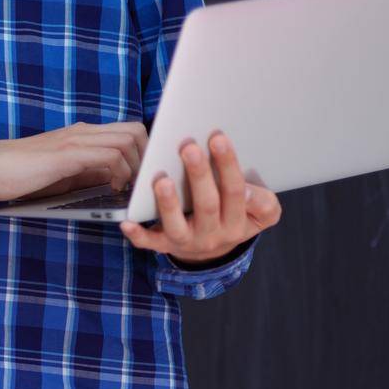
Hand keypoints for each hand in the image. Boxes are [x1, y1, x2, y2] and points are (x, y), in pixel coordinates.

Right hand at [0, 122, 148, 201]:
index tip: (140, 176)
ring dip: (136, 166)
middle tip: (138, 182)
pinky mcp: (68, 154)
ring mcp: (75, 140)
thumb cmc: (20, 175)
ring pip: (128, 139)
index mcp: (81, 134)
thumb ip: (87, 172)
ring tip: (128, 188)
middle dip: (146, 157)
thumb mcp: (61, 174)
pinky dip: (121, 173)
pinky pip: (110, 156)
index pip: (127, 130)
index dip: (142, 151)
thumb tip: (115, 180)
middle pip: (135, 130)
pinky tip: (113, 188)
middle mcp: (82, 131)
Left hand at [120, 132, 281, 264]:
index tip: (218, 138)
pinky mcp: (164, 246)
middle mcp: (213, 235)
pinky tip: (126, 222)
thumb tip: (249, 191)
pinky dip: (138, 234)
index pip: (235, 192)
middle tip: (189, 147)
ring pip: (177, 225)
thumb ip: (262, 202)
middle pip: (207, 205)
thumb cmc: (235, 216)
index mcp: (238, 223)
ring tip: (161, 179)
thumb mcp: (261, 213)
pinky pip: (149, 243)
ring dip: (168, 203)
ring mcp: (187, 241)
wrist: (213, 250)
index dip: (227, 166)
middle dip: (198, 175)